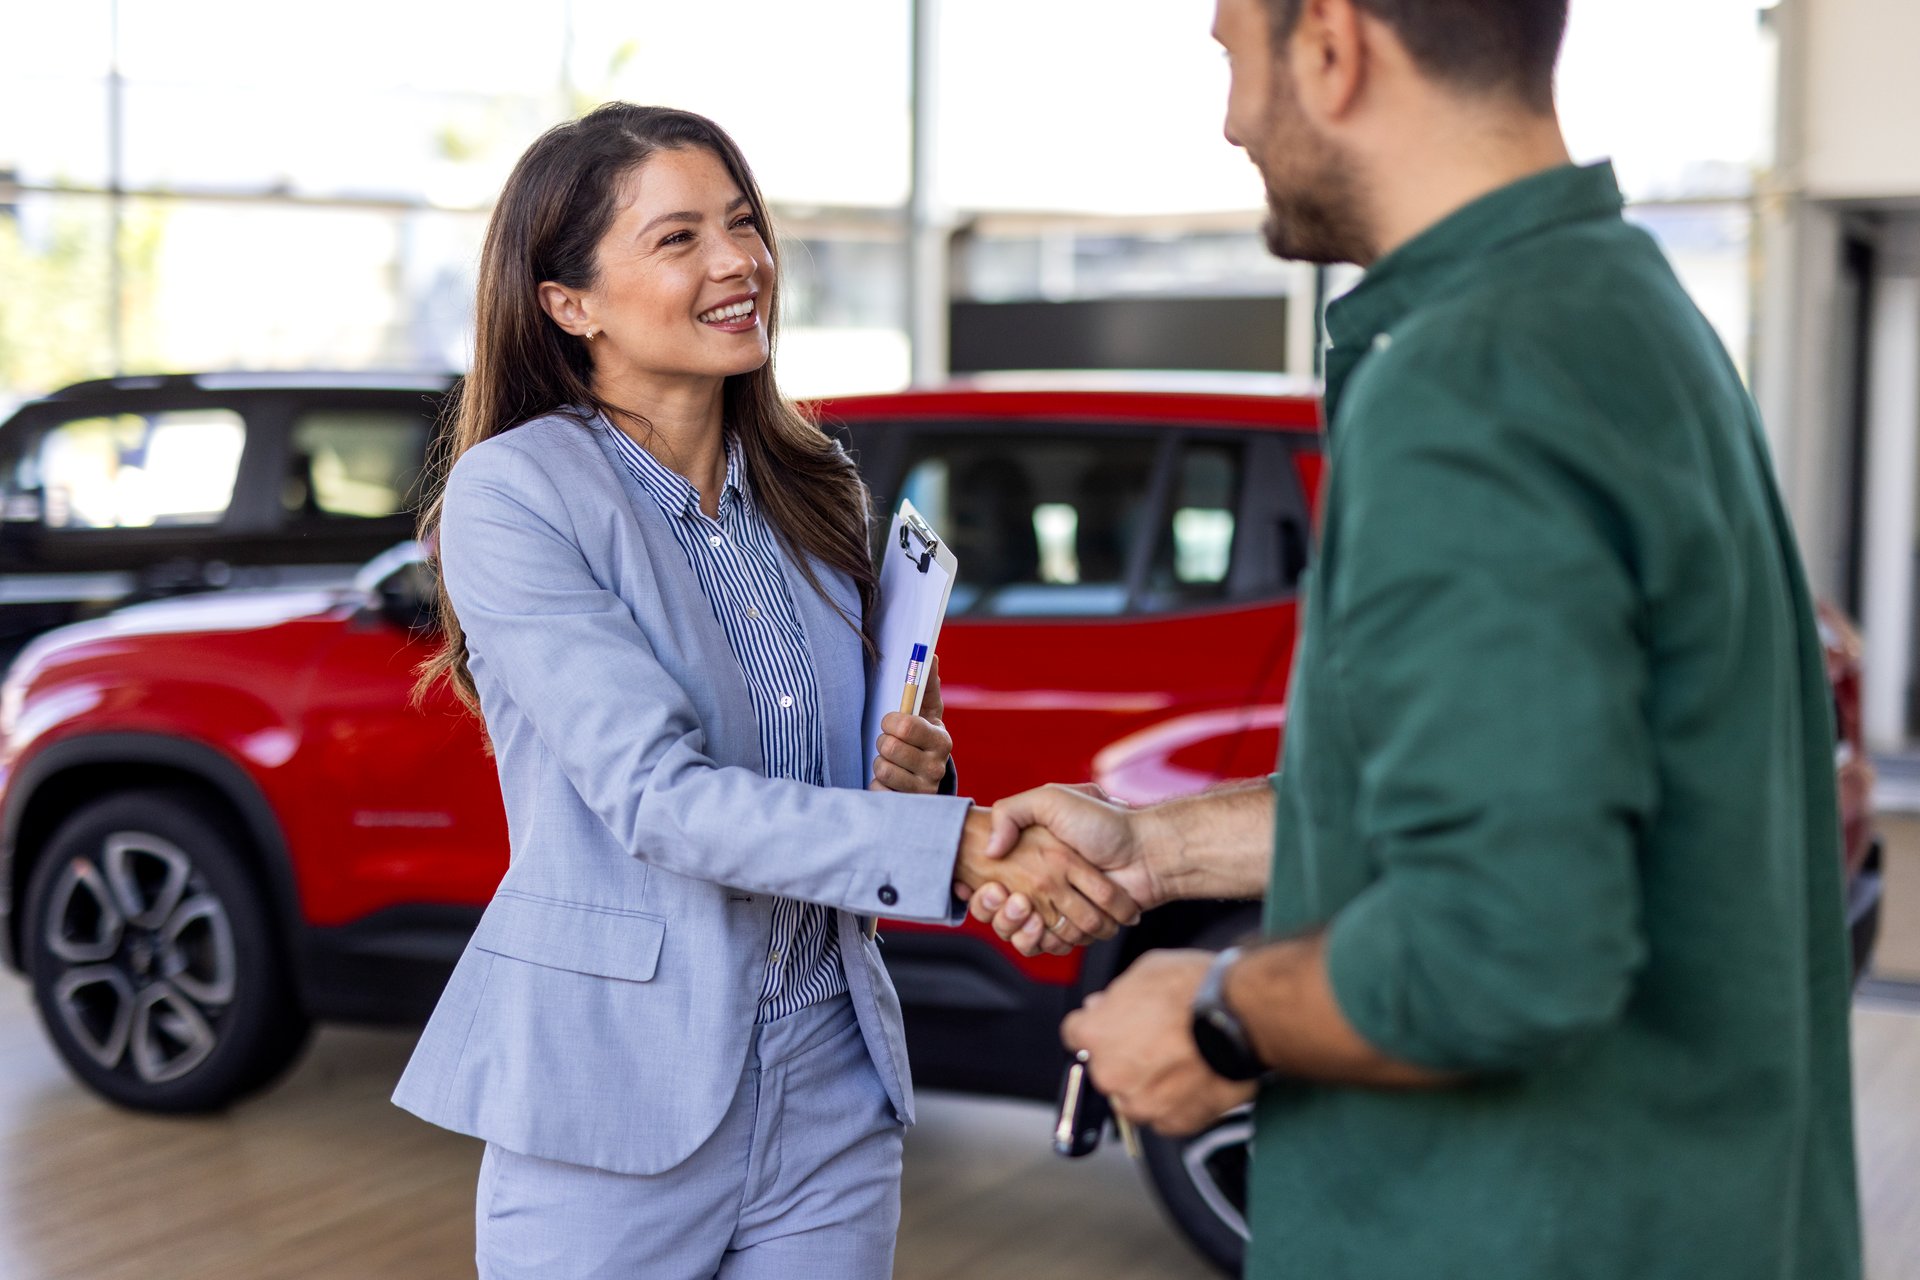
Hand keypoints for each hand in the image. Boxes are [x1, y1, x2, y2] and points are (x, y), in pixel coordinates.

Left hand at [871, 655, 951, 794]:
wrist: (925, 779)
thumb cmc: (921, 738)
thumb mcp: (926, 713)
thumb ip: (927, 685)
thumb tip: (932, 656)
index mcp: (942, 740)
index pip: (906, 726)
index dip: (891, 721)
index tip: (892, 722)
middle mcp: (936, 767)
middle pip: (889, 747)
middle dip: (883, 742)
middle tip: (891, 744)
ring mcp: (923, 790)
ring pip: (882, 769)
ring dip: (880, 763)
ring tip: (891, 762)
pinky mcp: (907, 807)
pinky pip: (878, 791)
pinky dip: (878, 785)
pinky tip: (889, 783)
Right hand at [952, 809, 1139, 951]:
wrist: (1147, 851)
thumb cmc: (1103, 822)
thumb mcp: (1051, 799)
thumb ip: (1012, 813)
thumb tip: (990, 850)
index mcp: (1035, 858)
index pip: (992, 885)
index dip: (983, 893)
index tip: (983, 886)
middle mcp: (1045, 885)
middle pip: (1003, 913)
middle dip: (998, 912)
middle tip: (1006, 897)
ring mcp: (1062, 908)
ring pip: (1023, 932)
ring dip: (1017, 927)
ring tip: (1023, 907)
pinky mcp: (1080, 929)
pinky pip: (1050, 944)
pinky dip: (1041, 941)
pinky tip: (1038, 923)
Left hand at [1061, 949, 1257, 1136]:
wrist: (1241, 1018)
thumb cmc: (1196, 990)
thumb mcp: (1145, 970)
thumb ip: (1117, 995)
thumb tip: (1105, 1004)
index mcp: (1095, 1034)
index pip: (1076, 1034)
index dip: (1097, 1025)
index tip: (1111, 1024)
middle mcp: (1110, 1074)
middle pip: (1106, 1068)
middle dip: (1125, 1056)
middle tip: (1157, 1039)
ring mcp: (1141, 1103)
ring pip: (1135, 1097)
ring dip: (1150, 1084)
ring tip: (1181, 1059)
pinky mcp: (1174, 1123)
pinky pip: (1167, 1115)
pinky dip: (1177, 1102)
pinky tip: (1195, 1077)